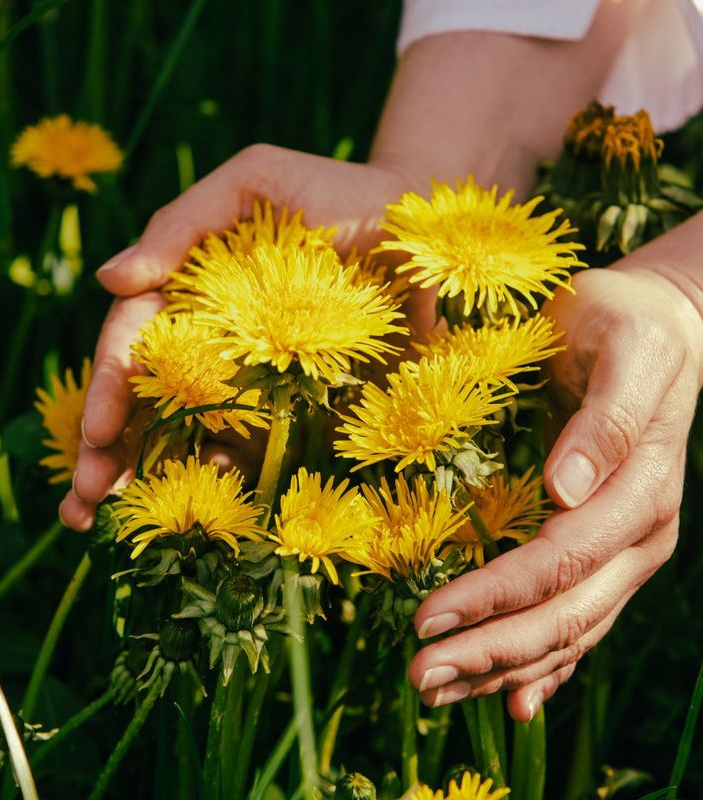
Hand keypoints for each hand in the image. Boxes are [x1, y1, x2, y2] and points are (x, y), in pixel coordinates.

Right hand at [60, 144, 410, 530]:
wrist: (417, 228)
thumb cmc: (331, 193)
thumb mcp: (251, 182)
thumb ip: (182, 223)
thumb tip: (110, 280)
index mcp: (186, 294)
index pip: (131, 344)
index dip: (108, 387)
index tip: (94, 432)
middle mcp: (210, 343)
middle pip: (145, 401)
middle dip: (107, 451)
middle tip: (81, 502)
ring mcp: (253, 380)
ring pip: (186, 434)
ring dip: (146, 479)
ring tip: (103, 522)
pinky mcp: (299, 404)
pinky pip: (255, 447)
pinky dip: (224, 476)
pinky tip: (202, 504)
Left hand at [409, 266, 702, 721]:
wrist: (663, 325)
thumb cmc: (627, 323)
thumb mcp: (623, 350)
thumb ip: (604, 419)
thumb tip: (567, 489)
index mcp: (640, 490)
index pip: (559, 560)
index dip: (494, 595)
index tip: (429, 618)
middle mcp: (640, 535)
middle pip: (563, 613)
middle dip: (489, 650)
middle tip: (419, 676)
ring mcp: (629, 551)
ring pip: (567, 629)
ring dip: (502, 666)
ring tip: (439, 690)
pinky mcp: (611, 552)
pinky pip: (580, 621)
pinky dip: (547, 665)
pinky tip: (514, 699)